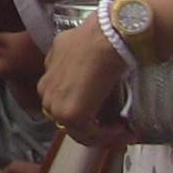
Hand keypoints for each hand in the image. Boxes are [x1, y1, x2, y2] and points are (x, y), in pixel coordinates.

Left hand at [37, 19, 137, 148]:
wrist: (107, 38)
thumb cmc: (98, 40)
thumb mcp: (76, 52)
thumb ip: (73, 67)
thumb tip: (84, 77)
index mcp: (46, 79)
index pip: (64, 106)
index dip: (86, 114)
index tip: (106, 116)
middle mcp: (46, 93)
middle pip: (69, 122)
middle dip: (96, 129)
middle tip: (120, 130)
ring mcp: (56, 106)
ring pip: (79, 130)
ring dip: (103, 134)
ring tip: (125, 132)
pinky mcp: (72, 115)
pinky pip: (90, 134)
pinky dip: (107, 135)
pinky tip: (123, 128)